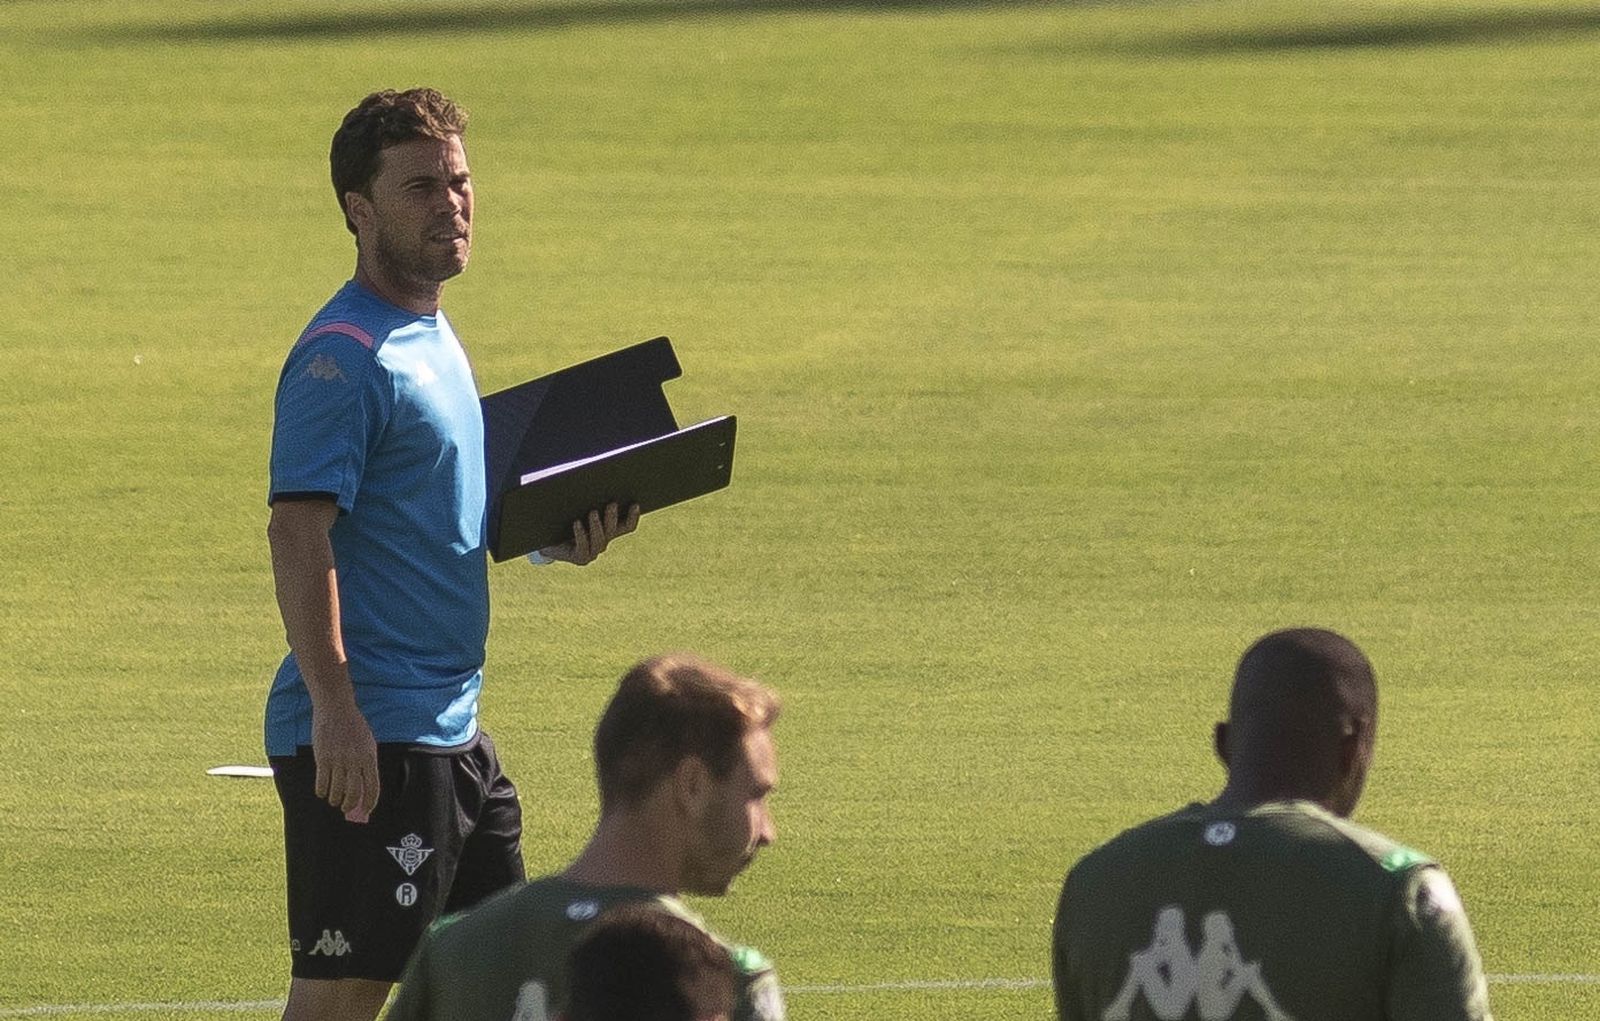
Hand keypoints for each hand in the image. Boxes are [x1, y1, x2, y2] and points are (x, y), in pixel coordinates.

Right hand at [311, 699, 379, 822]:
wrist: (336, 709)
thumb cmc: (353, 727)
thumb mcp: (367, 743)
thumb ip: (366, 764)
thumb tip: (363, 788)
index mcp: (370, 757)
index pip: (373, 787)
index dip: (369, 803)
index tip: (365, 811)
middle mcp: (355, 760)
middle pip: (354, 793)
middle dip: (349, 805)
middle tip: (345, 808)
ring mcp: (338, 759)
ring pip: (337, 790)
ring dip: (334, 799)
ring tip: (333, 800)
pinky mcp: (322, 758)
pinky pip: (322, 782)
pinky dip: (321, 791)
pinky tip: (321, 792)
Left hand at [540, 502, 639, 565]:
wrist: (547, 540)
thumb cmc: (563, 520)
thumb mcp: (578, 507)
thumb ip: (588, 497)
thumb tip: (596, 476)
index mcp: (608, 530)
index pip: (628, 526)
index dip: (633, 516)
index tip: (634, 503)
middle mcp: (603, 542)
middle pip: (613, 530)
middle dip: (613, 516)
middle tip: (611, 503)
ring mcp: (593, 552)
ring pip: (600, 539)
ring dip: (597, 525)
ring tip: (592, 512)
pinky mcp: (581, 559)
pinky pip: (583, 546)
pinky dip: (581, 533)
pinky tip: (576, 522)